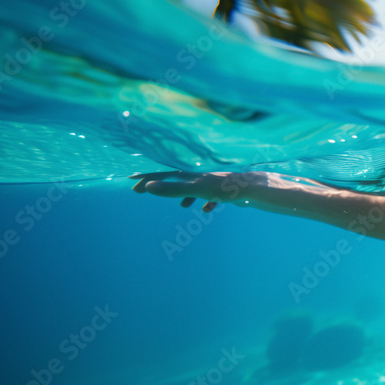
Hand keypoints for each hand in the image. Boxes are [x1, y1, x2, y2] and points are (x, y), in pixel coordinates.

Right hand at [130, 171, 259, 211]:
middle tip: (143, 191)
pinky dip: (206, 202)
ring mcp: (211, 183)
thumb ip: (173, 189)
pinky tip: (206, 210)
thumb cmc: (224, 188)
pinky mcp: (223, 191)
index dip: (147, 177)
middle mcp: (198, 175)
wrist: (252, 189)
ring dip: (185, 195)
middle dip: (161, 185)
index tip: (131, 181)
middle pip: (175, 180)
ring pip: (193, 187)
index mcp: (190, 173)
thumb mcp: (195, 189)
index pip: (163, 173)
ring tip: (183, 206)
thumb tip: (149, 187)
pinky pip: (210, 196)